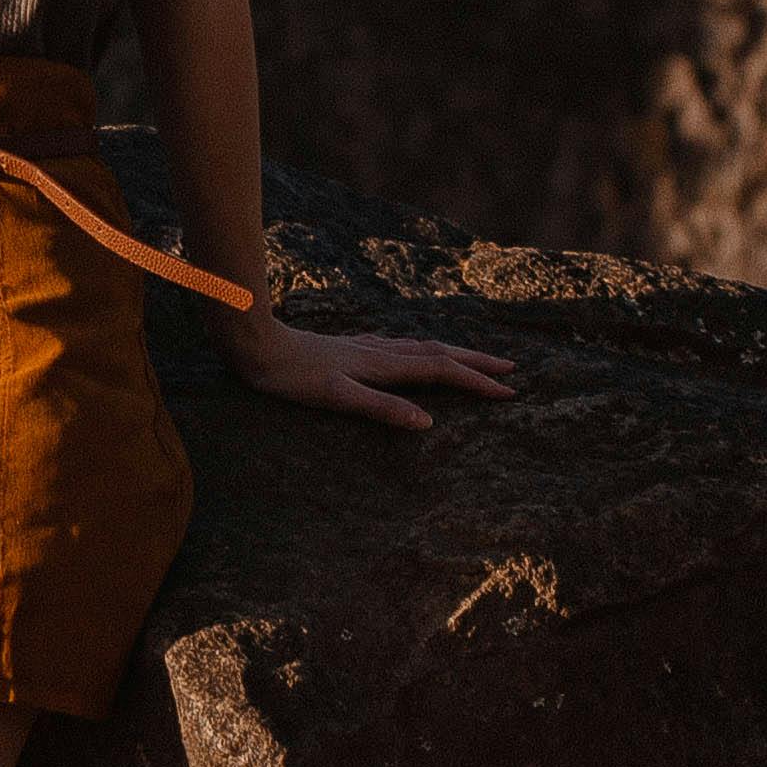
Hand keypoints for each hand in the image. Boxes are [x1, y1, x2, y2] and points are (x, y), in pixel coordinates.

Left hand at [222, 314, 516, 432]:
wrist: (255, 344)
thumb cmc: (291, 376)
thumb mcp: (336, 397)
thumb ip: (381, 409)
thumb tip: (427, 423)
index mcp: (384, 365)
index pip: (443, 371)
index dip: (477, 382)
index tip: (510, 393)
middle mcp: (380, 351)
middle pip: (440, 352)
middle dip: (477, 362)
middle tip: (511, 370)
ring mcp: (365, 347)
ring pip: (421, 348)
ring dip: (453, 354)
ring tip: (474, 360)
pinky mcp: (349, 348)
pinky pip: (400, 348)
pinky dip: (421, 352)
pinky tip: (412, 354)